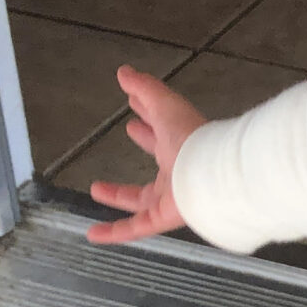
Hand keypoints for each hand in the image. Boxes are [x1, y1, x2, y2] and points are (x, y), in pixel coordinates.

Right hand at [84, 66, 204, 244]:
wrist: (213, 173)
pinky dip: (114, 232)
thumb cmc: (193, 138)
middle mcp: (178, 170)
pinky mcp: (165, 218)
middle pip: (158, 159)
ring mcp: (173, 196)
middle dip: (145, 144)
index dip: (148, 118)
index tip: (135, 109)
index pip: (162, 128)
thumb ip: (145, 88)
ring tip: (96, 189)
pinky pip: (136, 228)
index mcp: (180, 143)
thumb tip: (125, 72)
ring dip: (119, 194)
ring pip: (143, 198)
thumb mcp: (165, 105)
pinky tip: (93, 234)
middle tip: (130, 133)